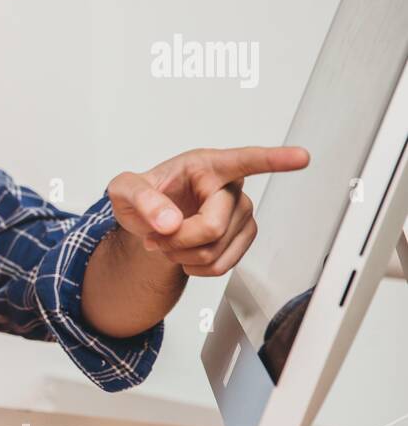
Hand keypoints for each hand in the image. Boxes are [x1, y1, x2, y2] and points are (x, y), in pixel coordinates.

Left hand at [107, 145, 308, 276]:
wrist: (149, 220)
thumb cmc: (143, 196)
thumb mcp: (124, 190)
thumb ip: (141, 199)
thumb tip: (168, 222)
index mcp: (206, 165)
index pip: (244, 160)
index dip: (274, 159)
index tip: (301, 157)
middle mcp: (230, 187)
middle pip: (212, 226)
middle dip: (177, 240)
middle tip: (156, 235)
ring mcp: (240, 213)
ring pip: (215, 251)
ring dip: (182, 255)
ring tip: (167, 241)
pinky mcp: (242, 237)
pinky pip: (221, 266)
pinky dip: (194, 268)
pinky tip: (184, 254)